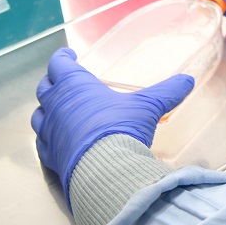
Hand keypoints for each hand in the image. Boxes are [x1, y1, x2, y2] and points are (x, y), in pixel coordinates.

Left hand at [31, 48, 193, 203]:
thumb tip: (187, 81)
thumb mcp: (148, 107)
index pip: (59, 64)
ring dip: (46, 108)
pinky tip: (55, 138)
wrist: (104, 170)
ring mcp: (49, 132)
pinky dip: (46, 136)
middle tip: (63, 79)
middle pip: (46, 87)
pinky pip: (41, 142)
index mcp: (75, 86)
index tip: (68, 55)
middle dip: (54, 81)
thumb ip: (167, 92)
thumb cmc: (121, 128)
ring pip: (38, 114)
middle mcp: (56, 106)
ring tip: (56, 108)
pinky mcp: (49, 155)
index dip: (63, 58)